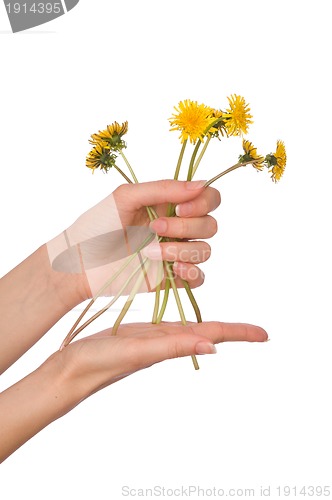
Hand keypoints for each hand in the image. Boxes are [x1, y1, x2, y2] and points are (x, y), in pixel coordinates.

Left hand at [47, 180, 220, 297]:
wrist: (80, 263)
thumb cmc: (97, 225)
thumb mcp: (126, 196)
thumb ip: (164, 188)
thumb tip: (202, 183)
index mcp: (169, 205)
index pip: (208, 198)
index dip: (203, 202)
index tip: (180, 208)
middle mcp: (177, 228)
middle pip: (210, 225)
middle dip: (186, 226)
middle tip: (154, 227)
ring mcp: (176, 253)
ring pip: (205, 250)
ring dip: (182, 250)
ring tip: (149, 252)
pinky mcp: (171, 278)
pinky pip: (199, 276)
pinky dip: (192, 272)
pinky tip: (173, 269)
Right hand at [57, 321, 267, 395]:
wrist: (69, 370)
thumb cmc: (100, 363)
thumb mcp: (139, 352)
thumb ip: (172, 348)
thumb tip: (213, 348)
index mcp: (171, 344)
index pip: (212, 335)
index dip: (239, 333)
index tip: (265, 334)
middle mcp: (166, 341)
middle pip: (206, 332)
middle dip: (232, 331)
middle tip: (256, 332)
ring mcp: (152, 338)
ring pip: (189, 328)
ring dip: (211, 325)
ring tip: (228, 326)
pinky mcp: (136, 333)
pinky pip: (168, 323)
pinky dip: (181, 316)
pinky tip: (182, 317)